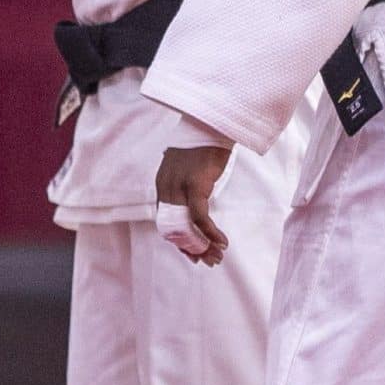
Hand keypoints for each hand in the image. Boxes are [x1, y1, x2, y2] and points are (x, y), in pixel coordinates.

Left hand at [155, 143, 232, 264]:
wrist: (211, 123)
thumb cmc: (204, 145)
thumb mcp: (188, 168)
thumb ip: (185, 186)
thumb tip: (193, 204)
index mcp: (163, 185)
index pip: (166, 222)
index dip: (180, 241)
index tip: (194, 253)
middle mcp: (167, 188)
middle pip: (175, 229)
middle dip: (192, 249)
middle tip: (208, 261)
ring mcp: (179, 187)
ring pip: (188, 227)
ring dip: (203, 246)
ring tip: (217, 257)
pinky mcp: (194, 185)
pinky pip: (200, 218)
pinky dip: (210, 233)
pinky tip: (221, 242)